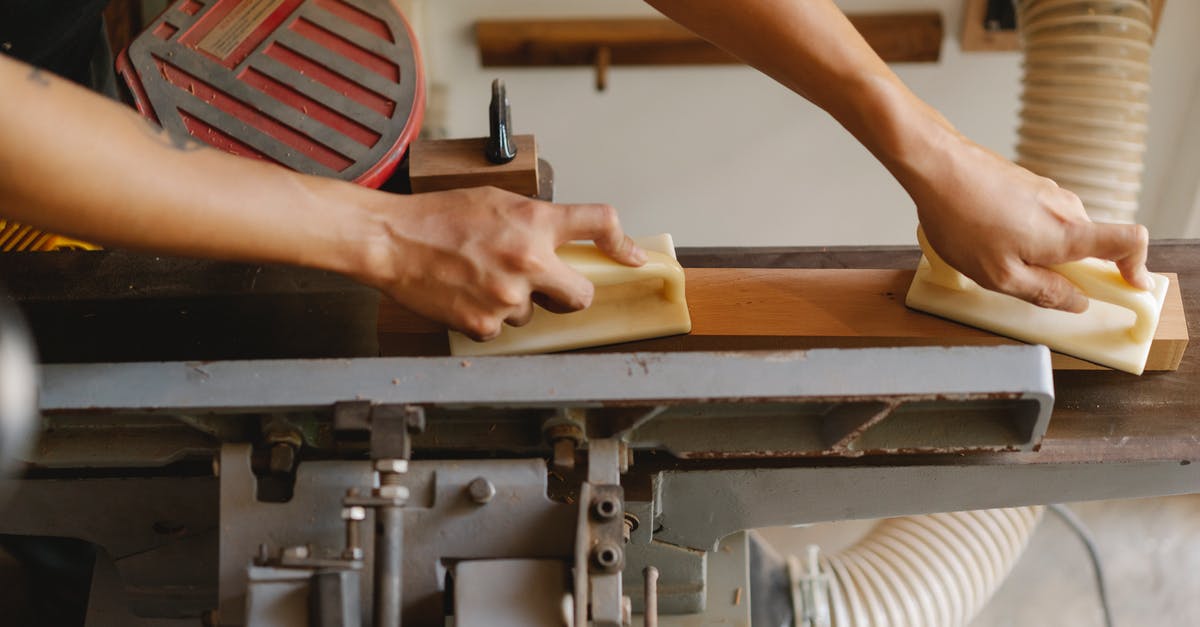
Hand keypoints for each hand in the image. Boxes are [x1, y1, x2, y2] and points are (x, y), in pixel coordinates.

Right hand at [359, 186, 645, 339]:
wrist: (391, 240)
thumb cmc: (437, 217)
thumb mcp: (496, 202)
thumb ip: (534, 221)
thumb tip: (561, 242)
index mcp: (534, 222)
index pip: (598, 223)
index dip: (623, 243)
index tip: (633, 258)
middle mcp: (529, 260)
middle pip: (582, 295)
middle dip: (569, 294)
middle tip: (548, 287)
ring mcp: (509, 298)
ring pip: (535, 315)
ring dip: (518, 304)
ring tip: (481, 281)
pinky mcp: (485, 325)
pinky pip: (502, 330)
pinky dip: (488, 318)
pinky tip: (466, 296)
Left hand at [908, 137, 1150, 311]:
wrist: (937, 166)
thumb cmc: (961, 218)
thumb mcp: (999, 275)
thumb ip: (1044, 292)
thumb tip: (1077, 301)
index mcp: (1068, 233)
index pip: (1131, 242)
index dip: (1136, 267)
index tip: (1128, 286)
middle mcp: (1067, 208)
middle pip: (1089, 244)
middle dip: (1067, 269)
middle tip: (1025, 280)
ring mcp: (1048, 192)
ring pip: (1059, 232)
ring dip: (1038, 251)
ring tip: (992, 254)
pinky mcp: (1028, 184)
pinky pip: (1039, 217)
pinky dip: (1023, 233)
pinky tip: (985, 235)